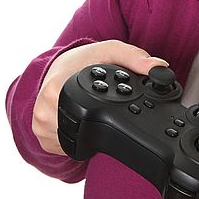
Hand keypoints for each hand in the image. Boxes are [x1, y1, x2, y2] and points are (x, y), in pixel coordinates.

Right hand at [32, 39, 167, 154]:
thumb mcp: (111, 52)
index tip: (116, 110)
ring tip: (90, 113)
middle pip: (81, 133)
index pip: (87, 115)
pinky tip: (78, 121)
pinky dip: (74, 138)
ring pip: (72, 142)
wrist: (59, 64)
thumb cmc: (84, 59)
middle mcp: (44, 107)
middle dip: (99, 125)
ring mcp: (39, 122)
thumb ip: (135, 58)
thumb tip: (160, 68)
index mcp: (58, 87)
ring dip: (85, 134)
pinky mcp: (39, 133)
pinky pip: (62, 146)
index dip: (109, 116)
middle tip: (103, 109)